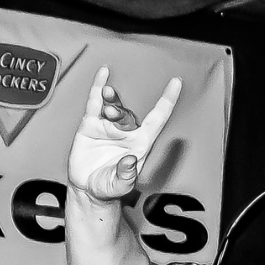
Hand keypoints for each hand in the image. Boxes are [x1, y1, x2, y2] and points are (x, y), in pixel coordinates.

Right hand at [68, 66, 181, 202]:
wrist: (88, 189)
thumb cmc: (109, 188)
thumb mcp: (120, 186)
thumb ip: (126, 175)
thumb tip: (129, 160)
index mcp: (140, 144)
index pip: (157, 119)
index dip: (167, 101)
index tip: (175, 83)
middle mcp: (126, 133)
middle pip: (129, 114)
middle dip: (121, 111)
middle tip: (111, 114)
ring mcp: (108, 127)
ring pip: (113, 106)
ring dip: (112, 99)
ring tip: (106, 95)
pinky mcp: (90, 125)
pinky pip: (95, 103)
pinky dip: (98, 88)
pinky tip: (103, 74)